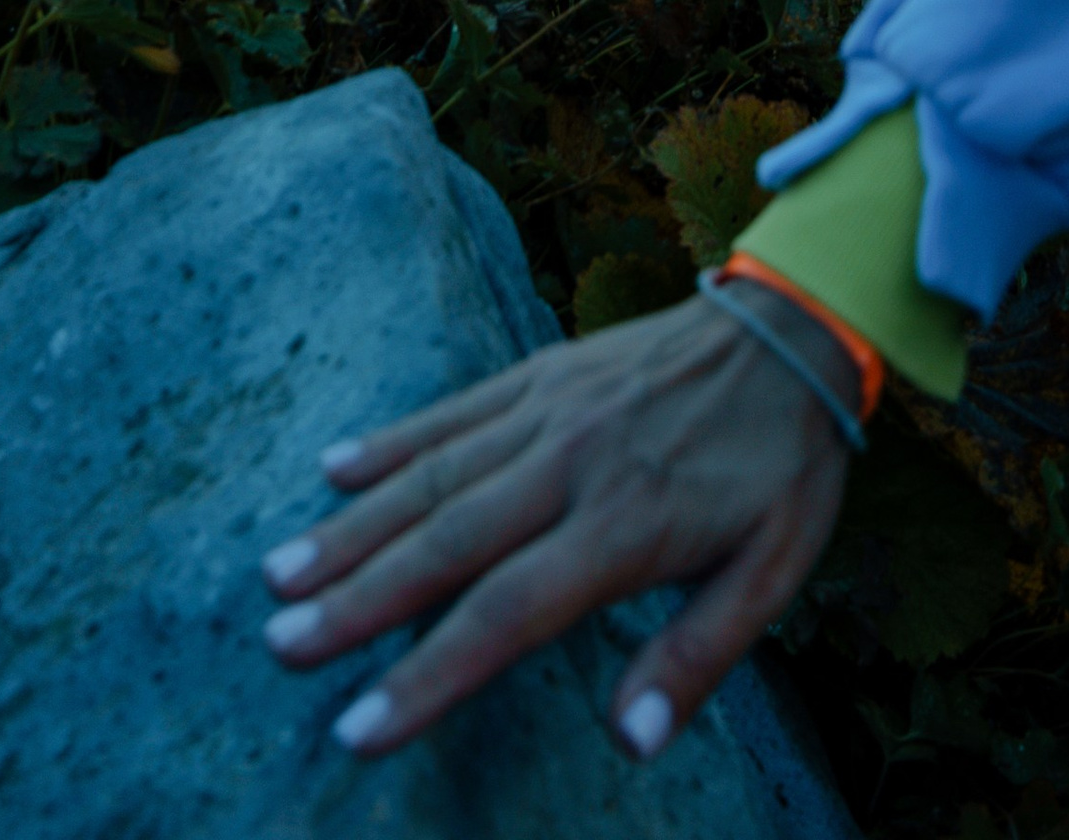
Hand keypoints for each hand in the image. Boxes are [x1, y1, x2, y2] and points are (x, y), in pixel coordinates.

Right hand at [261, 294, 851, 760]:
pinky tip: (331, 470)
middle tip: (282, 646)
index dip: (429, 675)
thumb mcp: (774, 570)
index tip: (359, 727)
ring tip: (279, 575)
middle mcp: (570, 465)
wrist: (788, 325)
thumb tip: (635, 743)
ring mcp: (547, 411)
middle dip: (358, 602)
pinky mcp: (540, 373)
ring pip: (433, 476)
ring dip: (353, 528)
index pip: (508, 613)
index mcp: (625, 524)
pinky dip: (391, 441)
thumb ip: (700, 657)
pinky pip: (454, 411)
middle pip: (448, 542)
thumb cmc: (781, 464)